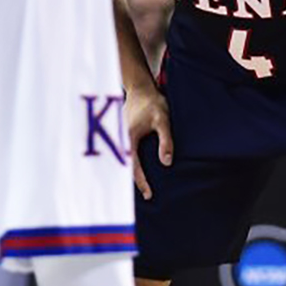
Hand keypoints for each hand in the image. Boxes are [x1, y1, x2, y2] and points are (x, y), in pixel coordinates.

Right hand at [126, 85, 172, 199]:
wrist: (140, 88)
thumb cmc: (153, 102)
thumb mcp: (163, 120)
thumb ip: (165, 140)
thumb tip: (166, 162)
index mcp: (129, 138)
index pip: (134, 166)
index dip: (141, 182)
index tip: (149, 195)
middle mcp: (121, 140)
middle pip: (124, 167)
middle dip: (131, 184)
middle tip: (144, 198)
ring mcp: (119, 137)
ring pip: (122, 161)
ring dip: (129, 175)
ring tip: (140, 189)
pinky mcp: (122, 135)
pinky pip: (124, 154)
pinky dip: (129, 165)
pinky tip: (135, 171)